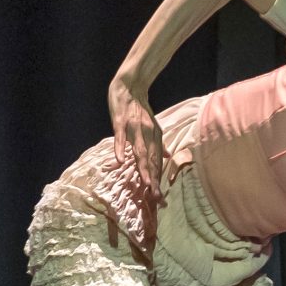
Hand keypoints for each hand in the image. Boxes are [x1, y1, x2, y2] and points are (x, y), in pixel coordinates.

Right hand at [108, 82, 169, 198]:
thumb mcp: (152, 125)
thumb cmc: (139, 108)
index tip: (161, 198)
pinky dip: (120, 148)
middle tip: (157, 198)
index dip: (158, 180)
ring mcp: (134, 128)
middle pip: (151, 160)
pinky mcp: (121, 122)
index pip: (157, 162)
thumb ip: (159, 142)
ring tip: (147, 184)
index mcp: (155, 136)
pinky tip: (118, 160)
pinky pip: (120, 137)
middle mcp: (147, 134)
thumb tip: (166, 156)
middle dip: (154, 180)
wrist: (129, 87)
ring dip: (143, 167)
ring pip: (139, 151)